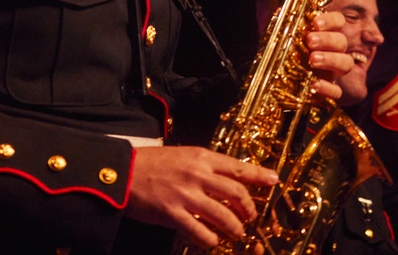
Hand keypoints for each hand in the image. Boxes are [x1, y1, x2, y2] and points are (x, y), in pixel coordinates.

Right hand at [126, 146, 277, 248]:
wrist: (123, 172)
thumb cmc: (153, 163)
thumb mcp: (183, 156)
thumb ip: (205, 166)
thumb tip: (227, 178)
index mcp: (202, 158)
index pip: (238, 168)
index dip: (259, 175)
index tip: (274, 180)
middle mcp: (198, 175)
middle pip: (236, 194)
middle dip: (248, 209)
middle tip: (250, 217)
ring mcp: (186, 195)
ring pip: (223, 216)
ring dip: (233, 228)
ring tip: (235, 233)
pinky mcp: (172, 213)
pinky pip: (200, 232)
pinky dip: (210, 240)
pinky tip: (211, 242)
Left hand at [264, 0, 352, 101]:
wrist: (267, 73)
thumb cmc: (277, 46)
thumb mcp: (275, 25)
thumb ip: (279, 5)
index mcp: (323, 32)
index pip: (339, 22)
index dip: (331, 20)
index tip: (315, 22)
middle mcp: (331, 50)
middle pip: (342, 42)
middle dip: (328, 40)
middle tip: (309, 41)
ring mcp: (331, 71)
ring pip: (346, 64)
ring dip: (331, 60)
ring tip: (312, 60)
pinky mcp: (326, 90)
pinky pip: (336, 92)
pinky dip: (327, 88)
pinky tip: (313, 84)